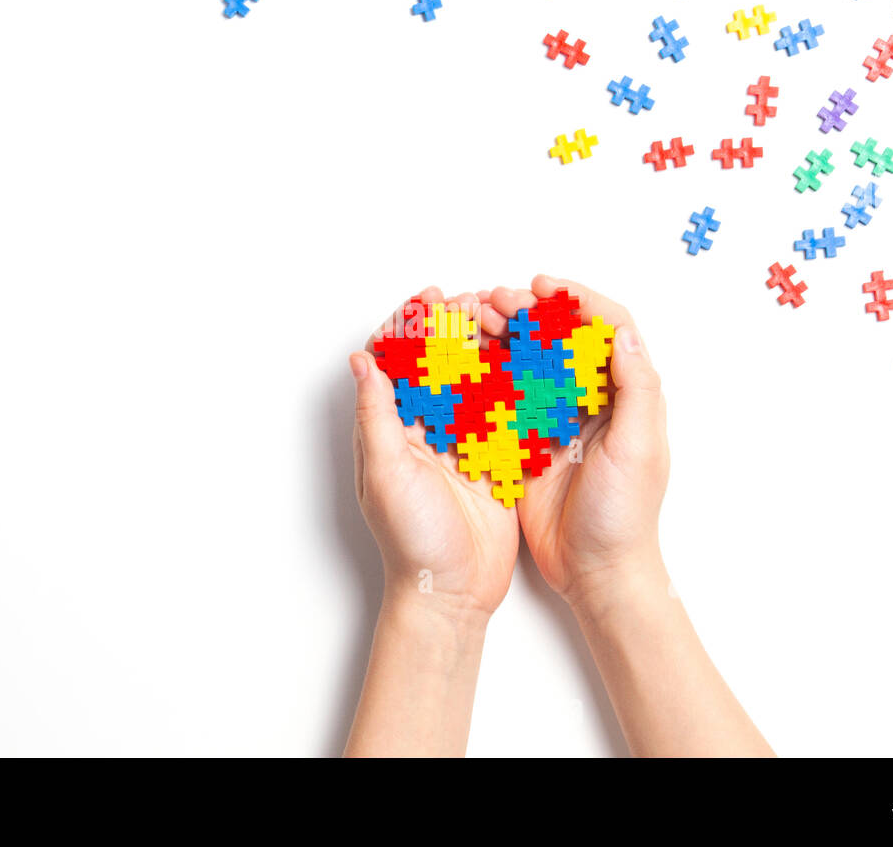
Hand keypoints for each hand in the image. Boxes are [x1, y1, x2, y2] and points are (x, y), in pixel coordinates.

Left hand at [349, 287, 519, 620]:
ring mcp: (464, 441)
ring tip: (503, 316)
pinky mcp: (498, 458)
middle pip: (440, 363)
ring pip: (475, 379)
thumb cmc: (411, 538)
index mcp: (393, 428)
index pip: (397, 363)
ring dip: (487, 346)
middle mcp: (427, 429)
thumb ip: (377, 415)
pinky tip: (531, 356)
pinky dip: (516, 381)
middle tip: (474, 300)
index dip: (411, 326)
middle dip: (455, 327)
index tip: (429, 300)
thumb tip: (361, 360)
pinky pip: (507, 411)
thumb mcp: (386, 472)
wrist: (452, 591)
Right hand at [475, 276, 670, 609]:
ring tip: (477, 319)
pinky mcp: (528, 442)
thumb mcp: (638, 448)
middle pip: (561, 339)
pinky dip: (487, 374)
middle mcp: (591, 401)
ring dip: (505, 336)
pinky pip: (506, 397)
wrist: (596, 571)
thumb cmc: (626, 515)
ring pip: (529, 361)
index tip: (544, 287)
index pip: (607, 329)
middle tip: (498, 299)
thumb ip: (634, 389)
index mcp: (625, 396)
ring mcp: (557, 420)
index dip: (577, 300)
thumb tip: (623, 333)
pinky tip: (465, 360)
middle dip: (529, 312)